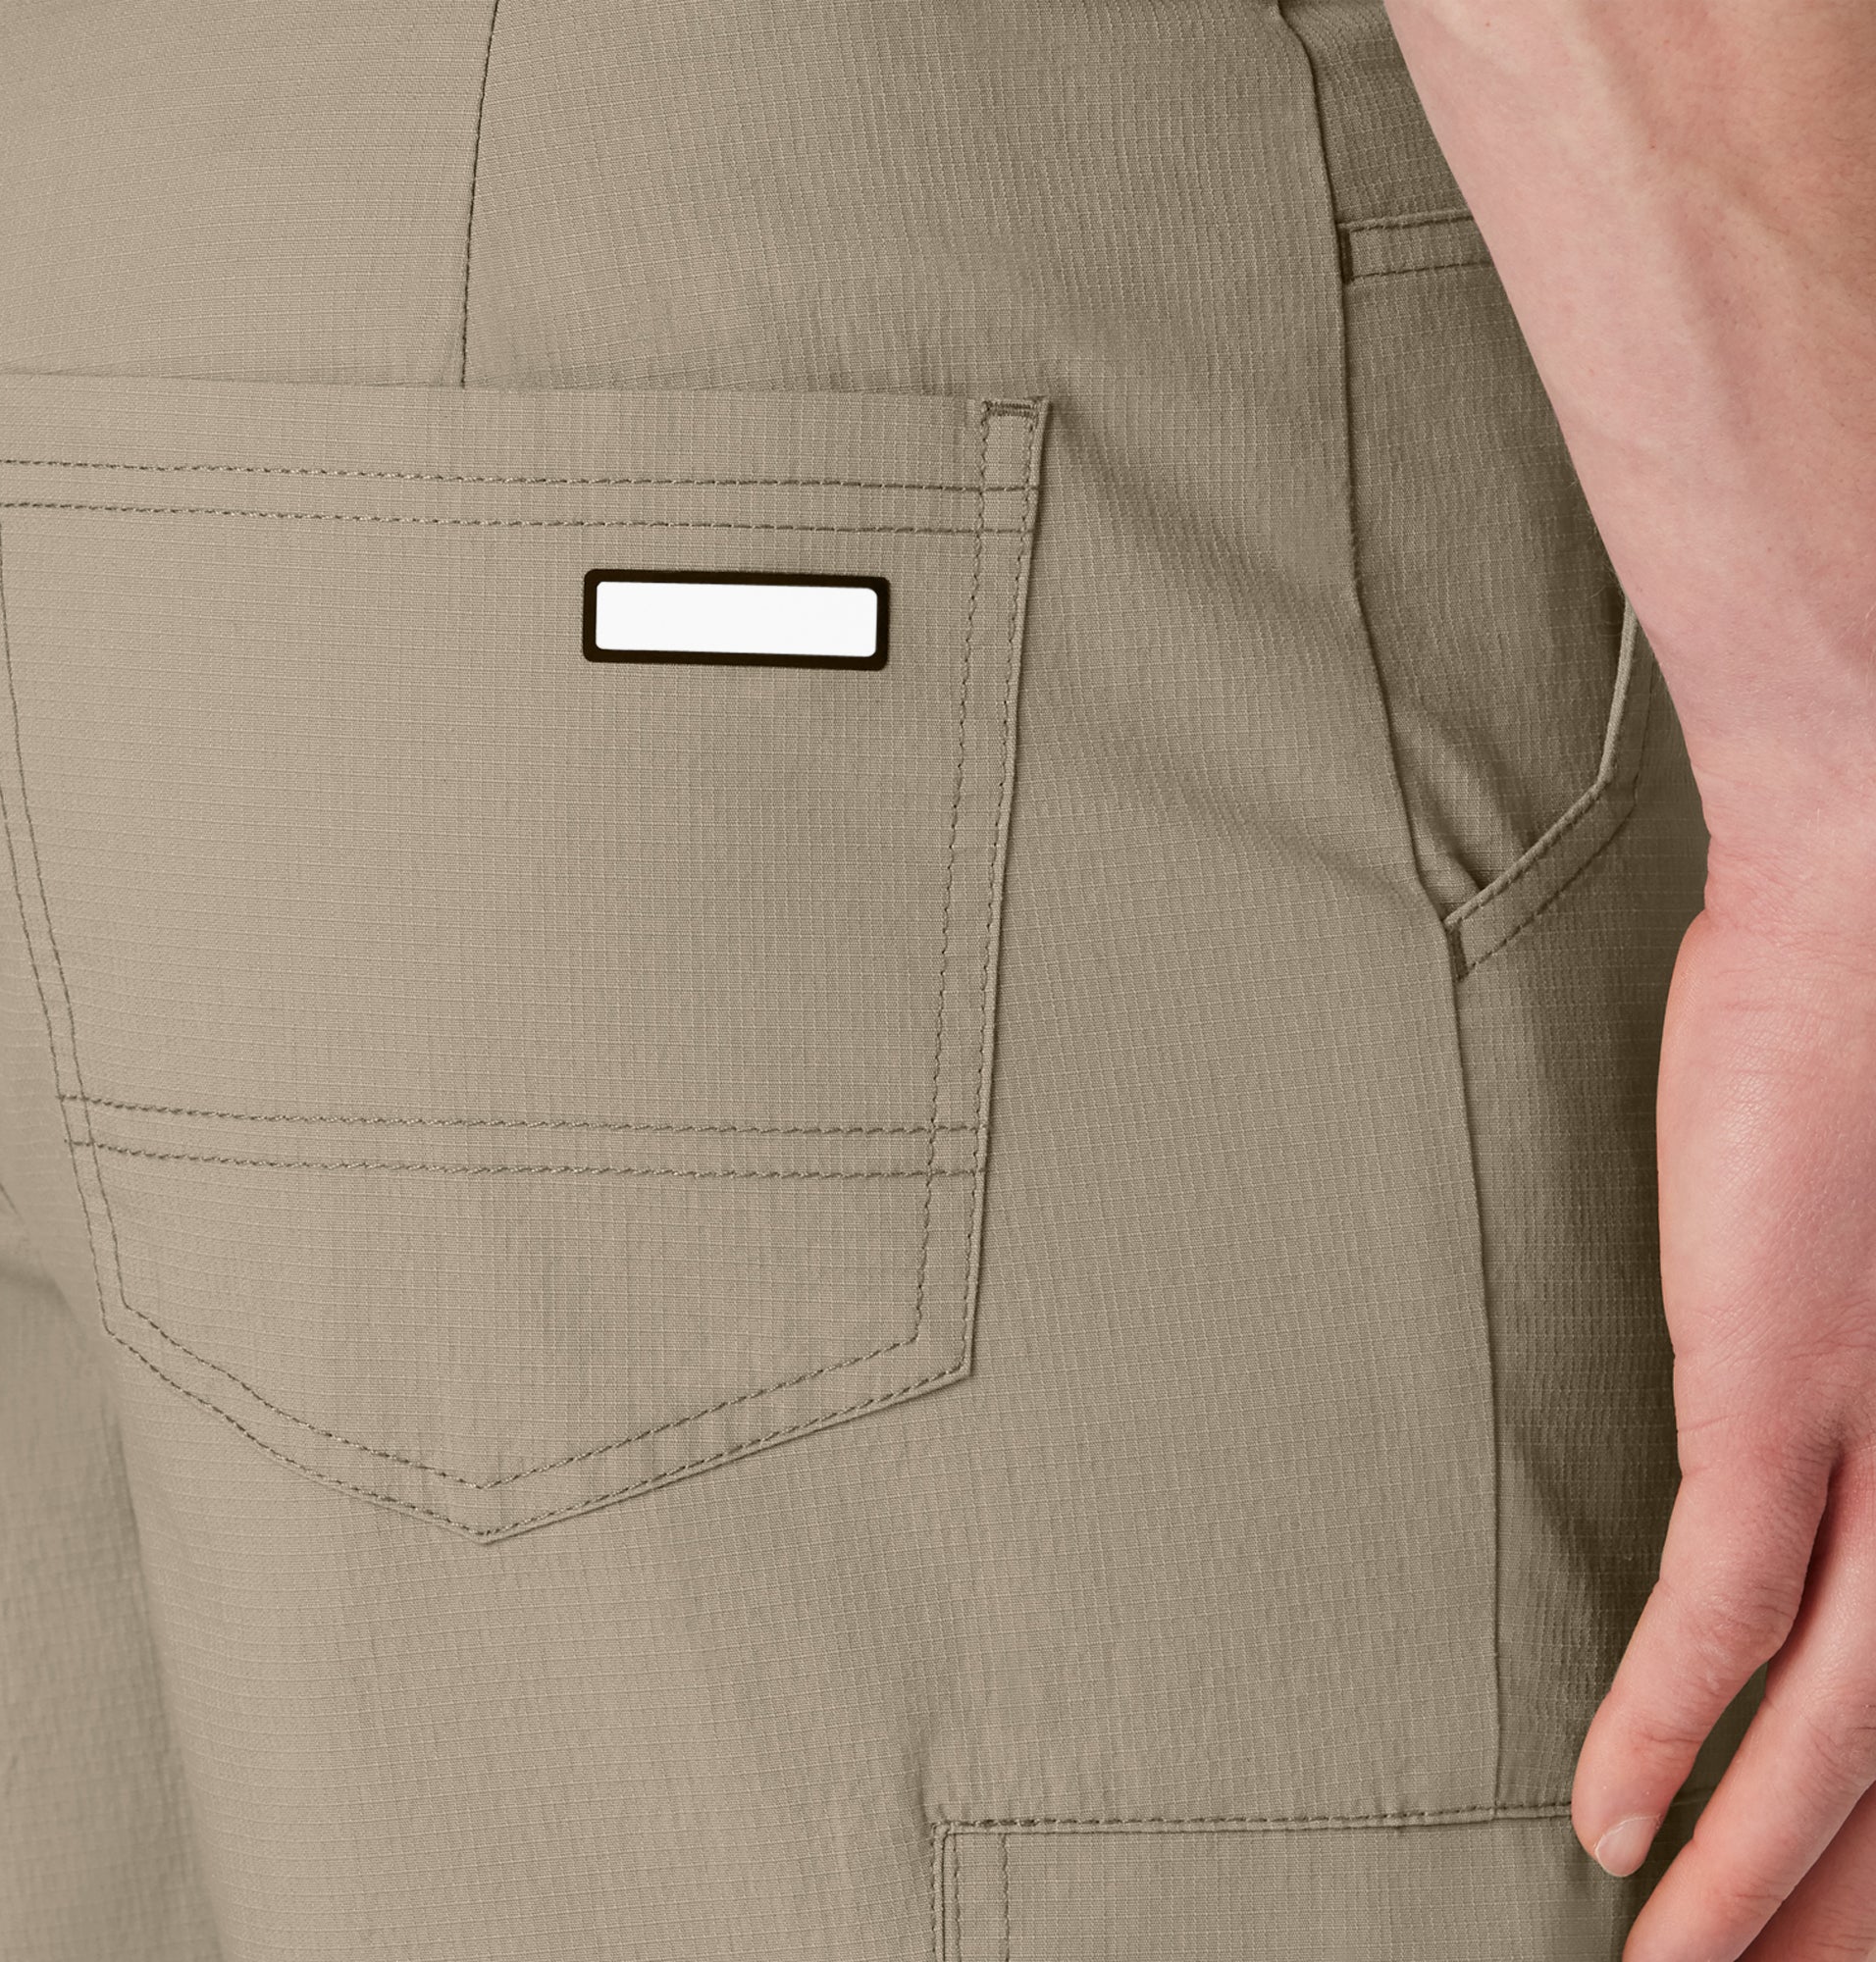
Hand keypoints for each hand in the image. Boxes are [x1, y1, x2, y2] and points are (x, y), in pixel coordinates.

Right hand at [1571, 863, 1875, 1961]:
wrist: (1875, 906)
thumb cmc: (1865, 1072)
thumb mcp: (1866, 1262)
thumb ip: (1840, 1390)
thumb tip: (1769, 1490)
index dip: (1875, 1860)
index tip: (1804, 1929)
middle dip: (1833, 1909)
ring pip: (1842, 1739)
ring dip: (1749, 1877)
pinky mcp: (1788, 1394)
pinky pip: (1728, 1610)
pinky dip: (1665, 1733)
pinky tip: (1609, 1828)